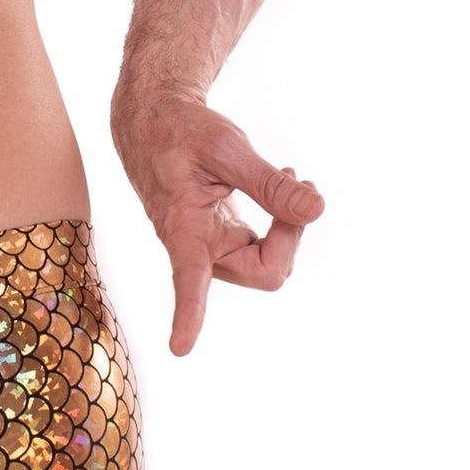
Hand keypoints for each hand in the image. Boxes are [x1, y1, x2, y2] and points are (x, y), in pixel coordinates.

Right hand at [109, 85, 325, 356]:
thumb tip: (316, 211)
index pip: (188, 279)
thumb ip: (269, 184)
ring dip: (288, 230)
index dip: (188, 314)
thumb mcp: (226, 147)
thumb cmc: (180, 131)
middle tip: (298, 180)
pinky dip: (282, 224)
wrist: (152, 121)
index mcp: (183, 229)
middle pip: (263, 272)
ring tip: (289, 176)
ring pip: (266, 264)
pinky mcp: (220, 239)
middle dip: (291, 235)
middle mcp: (196, 248)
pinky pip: (262, 251)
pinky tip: (285, 183)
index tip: (181, 348)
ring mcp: (209, 248)